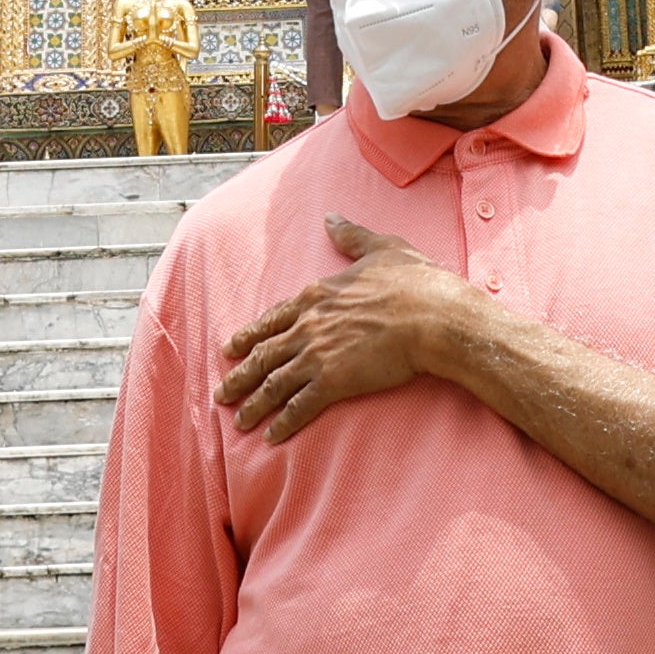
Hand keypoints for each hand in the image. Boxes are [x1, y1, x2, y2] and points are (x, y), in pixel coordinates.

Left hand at [217, 218, 485, 442]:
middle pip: (264, 355)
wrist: (433, 316)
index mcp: (317, 295)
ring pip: (274, 383)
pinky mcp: (333, 381)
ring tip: (238, 421)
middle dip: (240, 377)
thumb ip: (351, 236)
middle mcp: (309, 325)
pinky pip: (299, 406)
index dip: (249, 336)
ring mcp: (318, 354)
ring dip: (254, 404)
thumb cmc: (414, 282)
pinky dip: (282, 422)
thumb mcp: (381, 248)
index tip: (230, 349)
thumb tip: (330, 217)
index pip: (273, 319)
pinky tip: (271, 436)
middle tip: (221, 394)